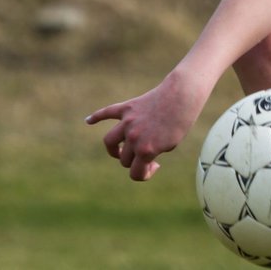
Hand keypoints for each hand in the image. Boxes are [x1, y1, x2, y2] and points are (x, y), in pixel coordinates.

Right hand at [85, 71, 207, 181]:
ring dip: (114, 148)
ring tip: (120, 149)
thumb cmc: (181, 121)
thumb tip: (134, 154)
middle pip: (124, 158)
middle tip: (148, 153)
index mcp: (146, 150)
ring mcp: (128, 122)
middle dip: (134, 160)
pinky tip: (88, 121)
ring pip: (110, 141)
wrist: (183, 96)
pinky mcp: (128, 107)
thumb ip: (150, 152)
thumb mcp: (170, 144)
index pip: (135, 174)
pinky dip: (97, 116)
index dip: (144, 174)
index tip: (155, 165)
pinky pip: (107, 112)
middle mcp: (133, 137)